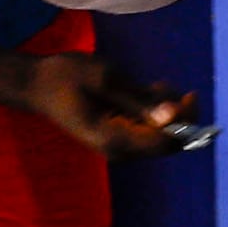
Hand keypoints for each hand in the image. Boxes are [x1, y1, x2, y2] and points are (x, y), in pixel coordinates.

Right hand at [20, 51, 203, 155]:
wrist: (38, 85)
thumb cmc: (66, 77)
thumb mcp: (105, 79)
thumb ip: (139, 99)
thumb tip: (172, 115)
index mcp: (114, 140)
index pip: (165, 142)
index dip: (185, 121)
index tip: (190, 94)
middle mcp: (120, 149)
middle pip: (167, 141)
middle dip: (177, 114)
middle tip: (167, 85)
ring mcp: (119, 145)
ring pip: (160, 134)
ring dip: (166, 109)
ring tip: (154, 84)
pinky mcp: (119, 135)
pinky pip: (148, 128)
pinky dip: (155, 110)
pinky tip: (148, 90)